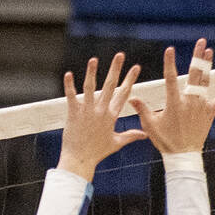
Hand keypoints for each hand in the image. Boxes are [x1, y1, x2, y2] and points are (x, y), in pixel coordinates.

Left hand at [56, 53, 146, 180]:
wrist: (80, 160)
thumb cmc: (97, 152)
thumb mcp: (117, 143)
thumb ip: (131, 136)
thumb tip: (145, 134)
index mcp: (111, 116)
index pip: (124, 94)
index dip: (130, 79)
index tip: (136, 67)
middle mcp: (101, 111)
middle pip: (110, 86)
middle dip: (116, 69)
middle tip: (120, 55)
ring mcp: (87, 111)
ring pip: (90, 88)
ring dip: (92, 72)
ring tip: (94, 59)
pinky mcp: (73, 113)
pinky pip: (71, 96)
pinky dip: (69, 85)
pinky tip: (68, 73)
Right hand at [130, 39, 214, 154]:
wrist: (183, 155)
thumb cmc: (165, 141)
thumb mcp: (150, 125)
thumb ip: (142, 109)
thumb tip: (131, 97)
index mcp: (174, 102)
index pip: (171, 78)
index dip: (170, 63)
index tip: (170, 50)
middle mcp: (190, 101)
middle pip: (194, 74)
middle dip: (197, 56)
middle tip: (200, 42)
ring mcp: (201, 106)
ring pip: (206, 82)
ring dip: (208, 66)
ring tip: (209, 51)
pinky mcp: (209, 113)